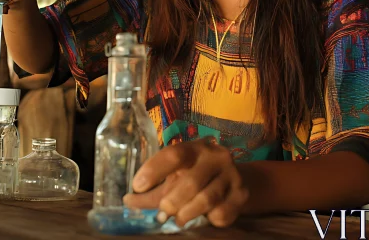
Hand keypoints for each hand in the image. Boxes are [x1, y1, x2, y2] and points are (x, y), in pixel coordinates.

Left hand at [123, 138, 249, 227]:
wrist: (235, 179)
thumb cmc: (195, 177)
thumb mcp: (174, 178)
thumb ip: (151, 191)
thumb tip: (127, 201)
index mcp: (194, 148)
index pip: (174, 154)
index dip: (154, 170)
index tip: (137, 186)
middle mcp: (216, 156)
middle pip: (191, 182)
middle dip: (172, 201)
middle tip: (163, 211)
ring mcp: (232, 175)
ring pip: (207, 199)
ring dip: (188, 213)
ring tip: (179, 219)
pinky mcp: (242, 194)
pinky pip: (222, 213)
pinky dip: (209, 219)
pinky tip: (205, 217)